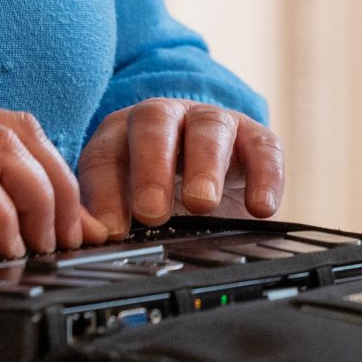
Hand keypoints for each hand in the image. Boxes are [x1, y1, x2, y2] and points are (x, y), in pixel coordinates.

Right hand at [0, 108, 104, 277]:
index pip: (9, 128)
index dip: (53, 171)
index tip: (73, 221)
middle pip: (21, 128)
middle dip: (60, 182)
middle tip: (72, 234)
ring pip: (4, 144)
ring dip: (39, 195)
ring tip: (44, 242)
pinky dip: (0, 212)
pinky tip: (5, 247)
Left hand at [78, 100, 283, 232]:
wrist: (210, 172)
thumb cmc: (158, 189)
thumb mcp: (127, 202)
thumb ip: (109, 217)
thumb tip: (96, 243)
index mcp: (123, 133)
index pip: (105, 154)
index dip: (105, 192)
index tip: (112, 232)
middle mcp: (166, 118)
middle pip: (154, 124)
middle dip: (151, 167)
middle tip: (151, 212)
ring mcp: (212, 122)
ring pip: (209, 128)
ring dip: (205, 166)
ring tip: (202, 204)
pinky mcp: (254, 138)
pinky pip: (264, 148)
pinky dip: (265, 175)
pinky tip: (261, 207)